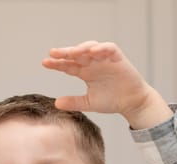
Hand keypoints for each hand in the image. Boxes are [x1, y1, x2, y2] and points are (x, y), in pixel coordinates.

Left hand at [42, 41, 171, 128]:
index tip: (44, 63)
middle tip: (53, 53)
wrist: (131, 103)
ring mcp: (105, 59)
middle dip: (65, 53)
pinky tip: (93, 52)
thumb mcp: (89, 103)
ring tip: (72, 52)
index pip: (68, 65)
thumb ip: (74, 102)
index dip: (57, 64)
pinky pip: (109, 48)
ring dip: (81, 48)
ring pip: (91, 47)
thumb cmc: (111, 101)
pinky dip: (102, 48)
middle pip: (76, 54)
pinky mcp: (118, 58)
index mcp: (85, 72)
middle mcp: (93, 63)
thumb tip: (56, 103)